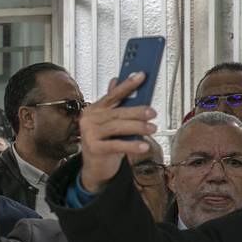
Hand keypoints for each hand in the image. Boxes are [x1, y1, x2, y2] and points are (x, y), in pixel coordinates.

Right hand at [79, 73, 158, 192]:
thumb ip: (115, 103)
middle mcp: (89, 119)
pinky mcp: (94, 149)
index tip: (141, 75)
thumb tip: (116, 80)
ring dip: (137, 127)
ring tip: (152, 128)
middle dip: (136, 111)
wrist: (95, 166)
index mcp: (95, 109)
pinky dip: (131, 145)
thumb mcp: (110, 121)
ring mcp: (90, 134)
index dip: (127, 85)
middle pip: (116, 112)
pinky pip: (116, 145)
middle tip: (152, 113)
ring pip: (117, 127)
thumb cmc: (105, 141)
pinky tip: (143, 145)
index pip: (112, 95)